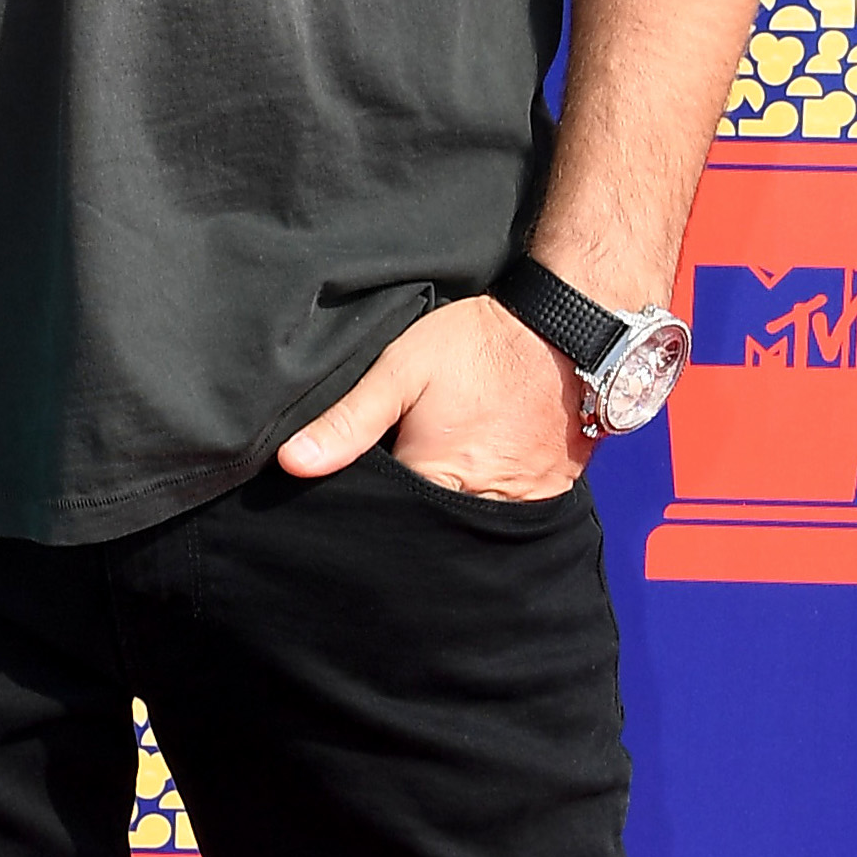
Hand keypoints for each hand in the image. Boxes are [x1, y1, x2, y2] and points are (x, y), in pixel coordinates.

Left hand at [278, 293, 583, 498]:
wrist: (563, 325)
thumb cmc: (476, 344)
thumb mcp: (400, 371)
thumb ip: (348, 421)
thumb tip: (293, 463)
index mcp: (437, 479)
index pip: (390, 520)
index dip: (372, 508)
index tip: (362, 496)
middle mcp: (483, 502)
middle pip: (433, 532)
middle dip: (412, 519)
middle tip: (405, 480)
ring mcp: (524, 502)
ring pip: (473, 528)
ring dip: (454, 515)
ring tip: (444, 478)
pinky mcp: (552, 492)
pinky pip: (513, 515)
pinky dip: (494, 503)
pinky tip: (482, 475)